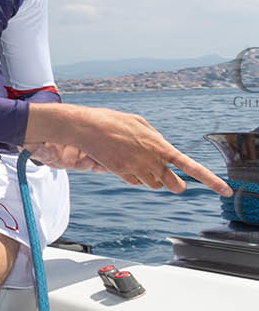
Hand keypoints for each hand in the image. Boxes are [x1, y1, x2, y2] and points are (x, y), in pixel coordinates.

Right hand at [27, 102, 230, 193]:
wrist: (86, 127)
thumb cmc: (112, 120)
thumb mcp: (139, 123)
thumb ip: (155, 138)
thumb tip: (161, 152)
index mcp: (160, 146)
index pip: (191, 167)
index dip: (211, 180)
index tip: (225, 190)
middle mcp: (151, 161)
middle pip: (174, 185)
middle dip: (176, 185)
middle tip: (174, 181)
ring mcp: (137, 169)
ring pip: (155, 185)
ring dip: (152, 178)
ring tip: (138, 161)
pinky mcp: (122, 174)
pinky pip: (136, 183)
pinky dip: (134, 177)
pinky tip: (124, 163)